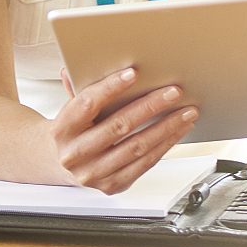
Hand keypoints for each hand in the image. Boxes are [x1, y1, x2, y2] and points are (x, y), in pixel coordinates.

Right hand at [47, 67, 198, 192]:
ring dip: (167, 128)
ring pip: (137, 147)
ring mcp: (93, 173)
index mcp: (62, 129)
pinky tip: (177, 131)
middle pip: (118, 126)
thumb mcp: (71, 107)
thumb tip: (89, 61)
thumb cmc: (73, 130)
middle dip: (150, 106)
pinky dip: (165, 145)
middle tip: (174, 92)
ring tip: (186, 112)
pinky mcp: (112, 185)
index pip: (87, 103)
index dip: (111, 87)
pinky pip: (144, 163)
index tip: (134, 73)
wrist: (60, 163)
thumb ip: (80, 86)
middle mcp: (75, 154)